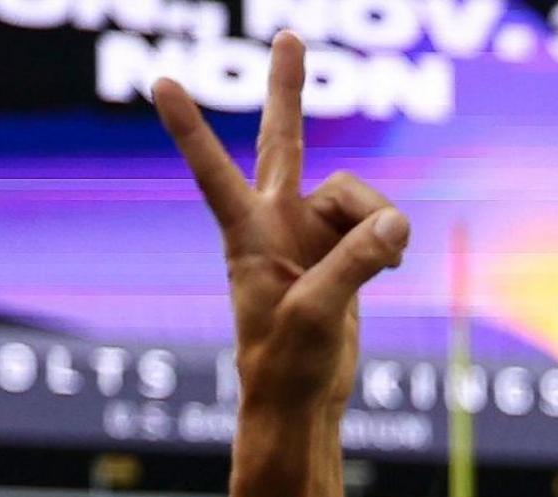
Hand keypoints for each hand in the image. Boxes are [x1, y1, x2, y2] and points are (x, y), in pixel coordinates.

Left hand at [153, 35, 410, 416]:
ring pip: (360, 197)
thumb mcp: (319, 312)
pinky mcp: (342, 252)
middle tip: (288, 35)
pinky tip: (389, 268)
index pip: (213, 171)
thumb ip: (358, 261)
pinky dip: (389, 244)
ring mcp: (312, 233)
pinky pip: (379, 225)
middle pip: (283, 141)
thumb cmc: (287, 362)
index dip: (189, 128)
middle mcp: (277, 221)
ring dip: (379, 225)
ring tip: (387, 264)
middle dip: (287, 91)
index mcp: (249, 234)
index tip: (158, 82)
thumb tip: (398, 226)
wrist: (302, 399)